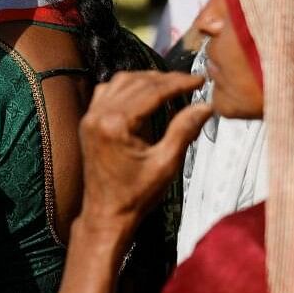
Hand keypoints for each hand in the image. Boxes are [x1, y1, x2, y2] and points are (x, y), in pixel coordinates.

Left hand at [78, 71, 211, 229]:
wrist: (107, 213)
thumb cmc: (135, 195)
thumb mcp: (166, 164)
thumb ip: (184, 130)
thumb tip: (205, 106)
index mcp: (115, 124)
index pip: (152, 91)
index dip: (179, 82)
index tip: (199, 79)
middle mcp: (98, 115)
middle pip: (137, 82)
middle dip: (165, 80)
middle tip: (189, 82)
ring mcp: (90, 117)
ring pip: (120, 82)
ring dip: (146, 79)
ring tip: (171, 85)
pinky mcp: (88, 121)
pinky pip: (107, 91)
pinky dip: (127, 86)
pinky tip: (144, 92)